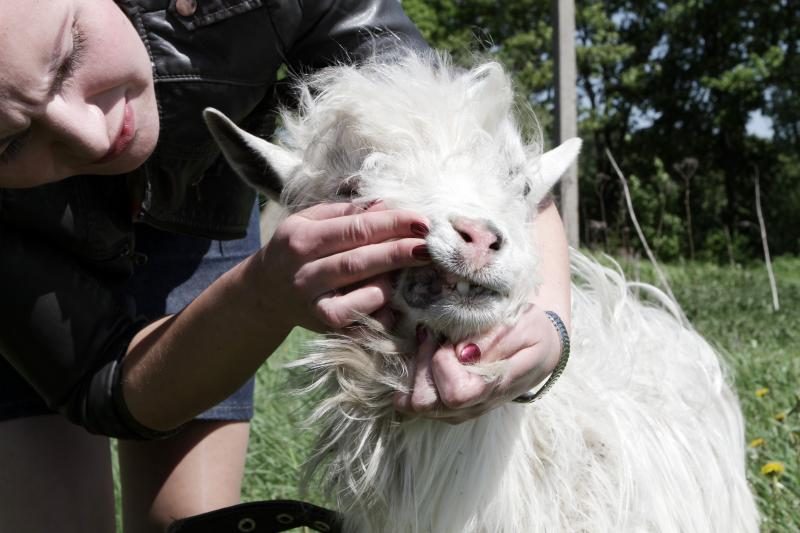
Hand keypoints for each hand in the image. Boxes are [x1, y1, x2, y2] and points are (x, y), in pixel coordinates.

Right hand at [255, 201, 430, 331]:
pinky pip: (362, 316)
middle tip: (430, 245)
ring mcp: (313, 302)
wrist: (266, 292)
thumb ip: (348, 212)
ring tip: (415, 267)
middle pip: (360, 260)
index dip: (391, 224)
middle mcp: (304, 272)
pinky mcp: (324, 325)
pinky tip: (394, 294)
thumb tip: (389, 205)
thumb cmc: (299, 248)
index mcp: (301, 237)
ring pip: (362, 291)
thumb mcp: (312, 220)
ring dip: (394, 279)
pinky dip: (382, 305)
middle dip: (400, 251)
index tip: (422, 221)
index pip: (355, 228)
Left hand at [394, 304, 561, 423]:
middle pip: (425, 404)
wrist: (542, 351)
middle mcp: (473, 406)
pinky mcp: (447, 406)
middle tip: (431, 336)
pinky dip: (412, 376)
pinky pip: (415, 401)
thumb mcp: (523, 326)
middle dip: (420, 366)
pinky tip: (425, 353)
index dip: (443, 363)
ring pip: (416, 405)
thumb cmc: (532, 334)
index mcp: (494, 388)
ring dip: (414, 370)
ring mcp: (459, 410)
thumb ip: (495, 340)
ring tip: (428, 342)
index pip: (455, 394)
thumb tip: (461, 351)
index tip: (449, 338)